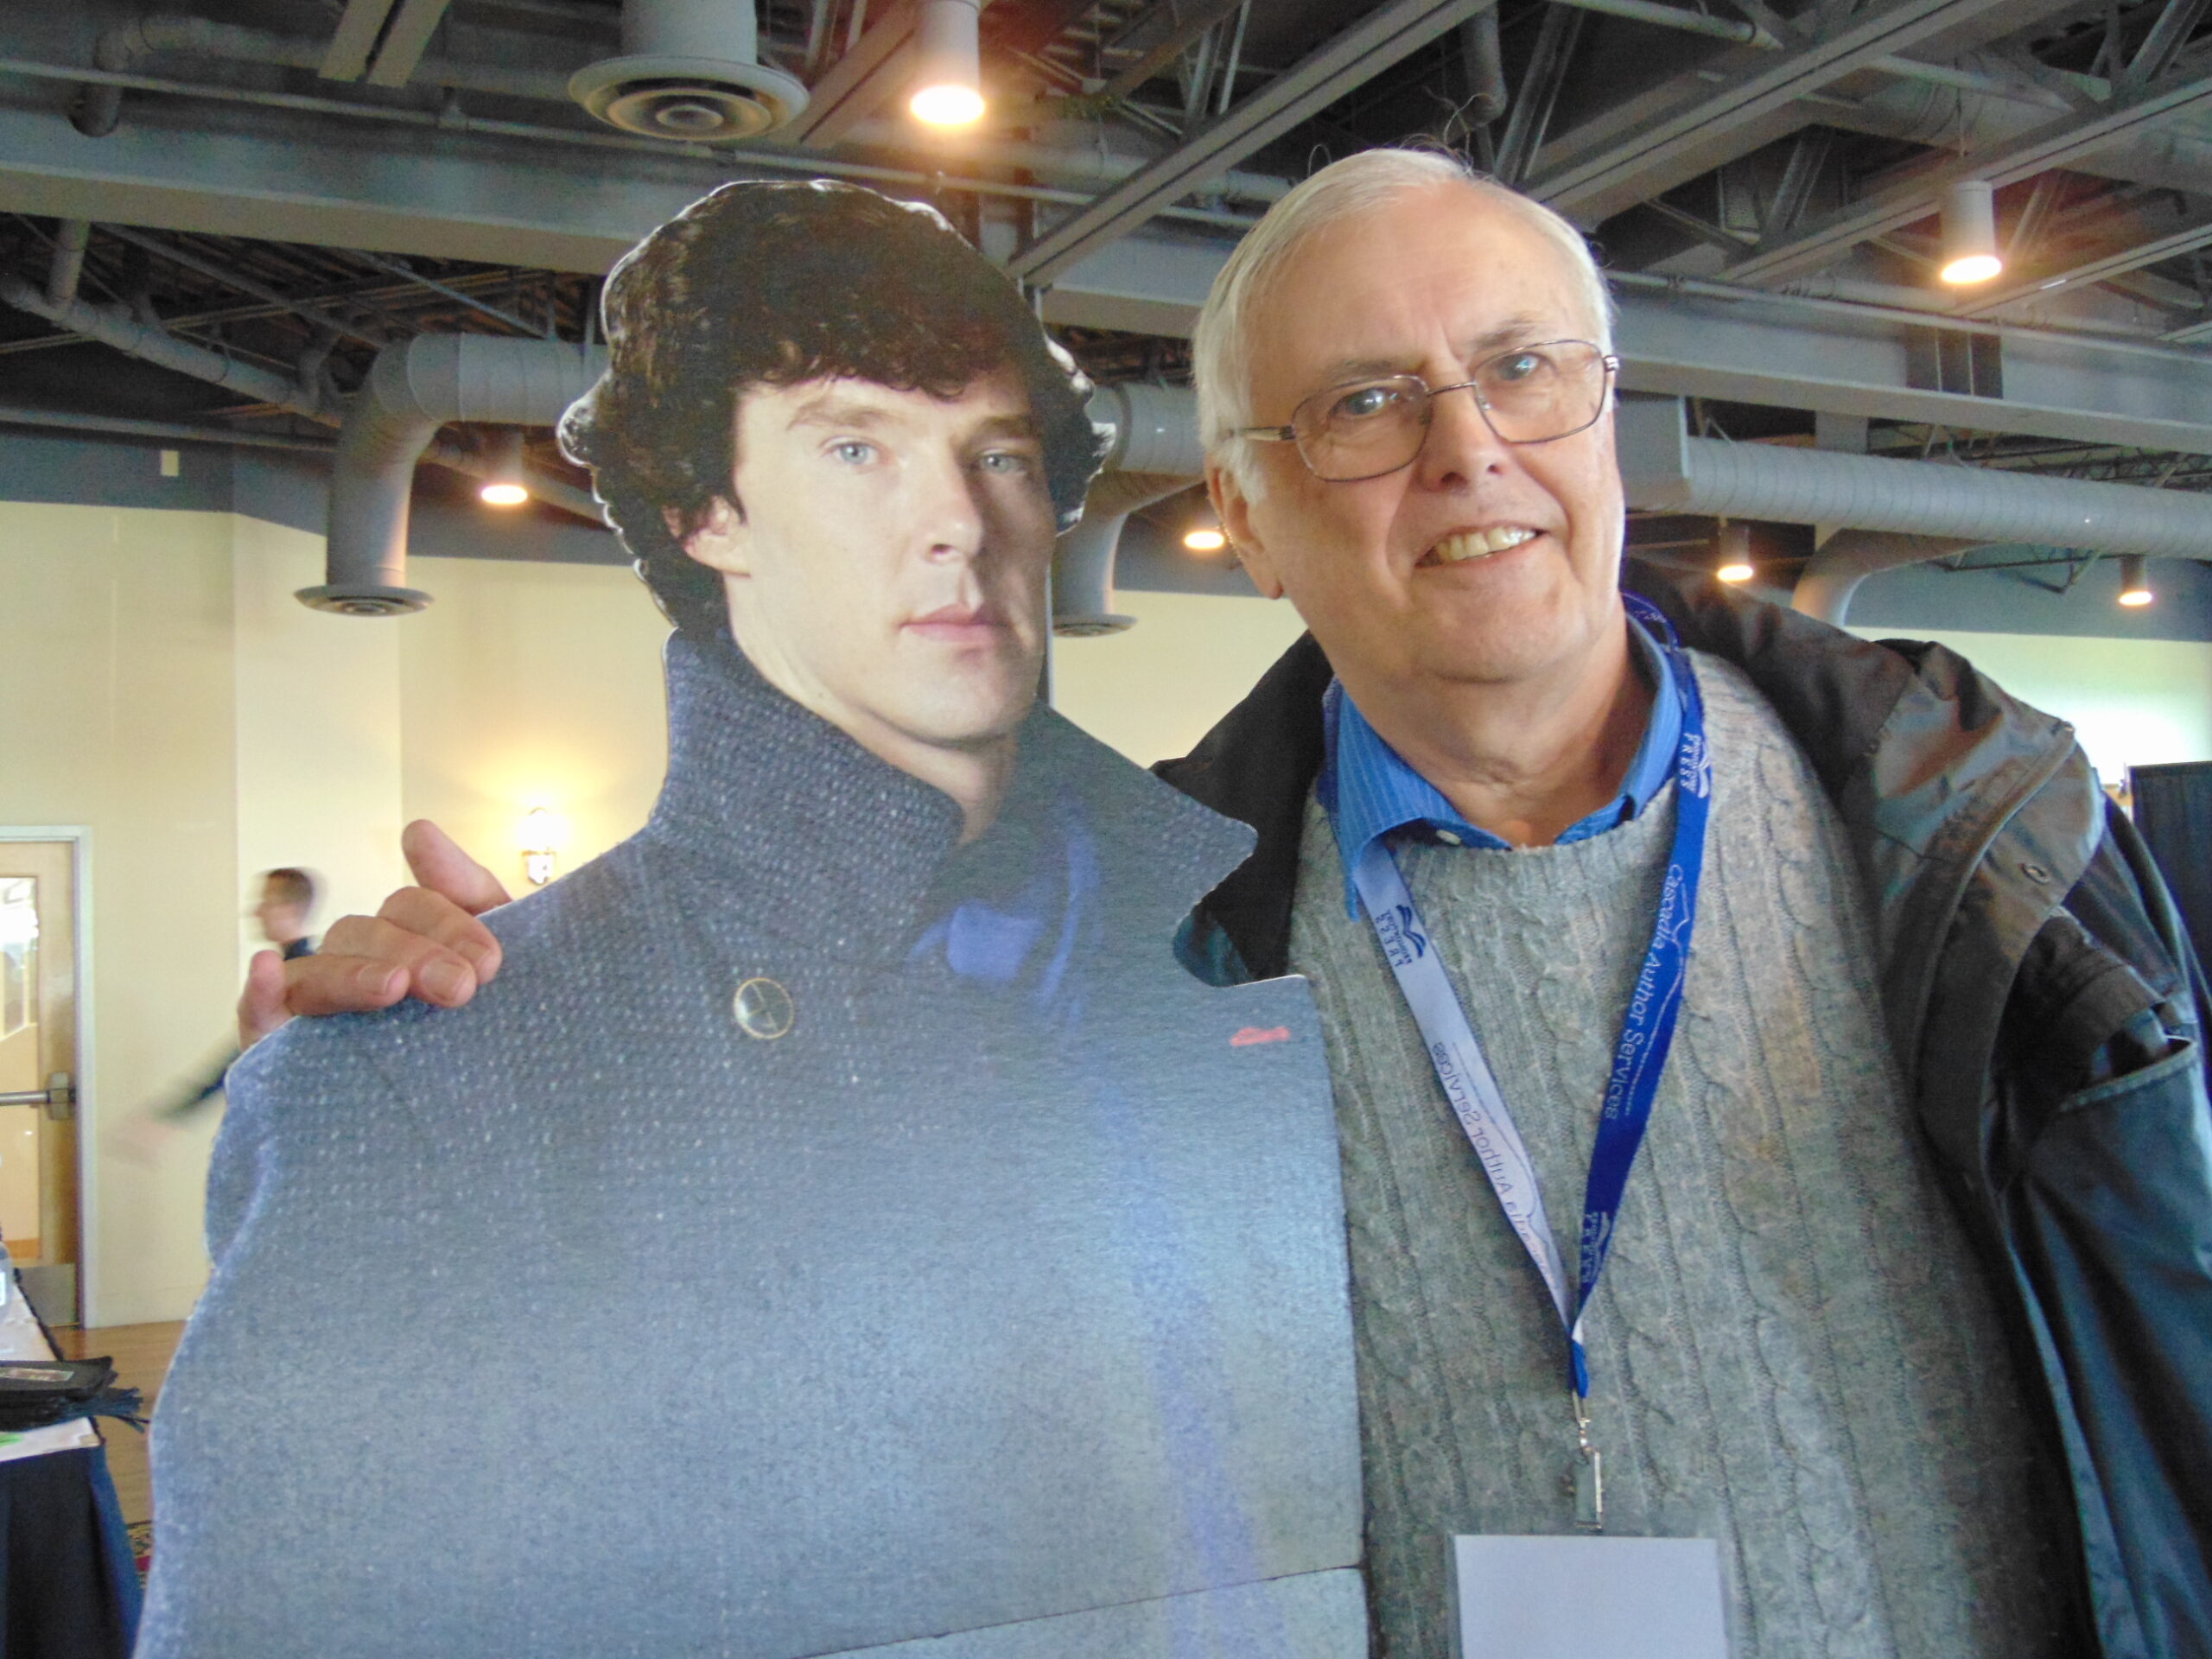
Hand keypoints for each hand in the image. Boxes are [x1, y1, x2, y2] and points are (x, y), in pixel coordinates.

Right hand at [237, 821, 511, 1045]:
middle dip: (417, 952)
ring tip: (392, 988)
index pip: (413, 907)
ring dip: (354, 972)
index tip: (491, 964)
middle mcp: (361, 966)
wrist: (500, 1133)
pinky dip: (260, 992)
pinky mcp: (286, 1056)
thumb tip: (415, 829)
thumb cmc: (497, 1033)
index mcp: (409, 940)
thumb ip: (469, 892)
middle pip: (368, 934)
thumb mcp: (497, 964)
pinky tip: (266, 969)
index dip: (450, 923)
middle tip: (462, 988)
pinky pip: (260, 1017)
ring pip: (321, 972)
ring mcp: (321, 1011)